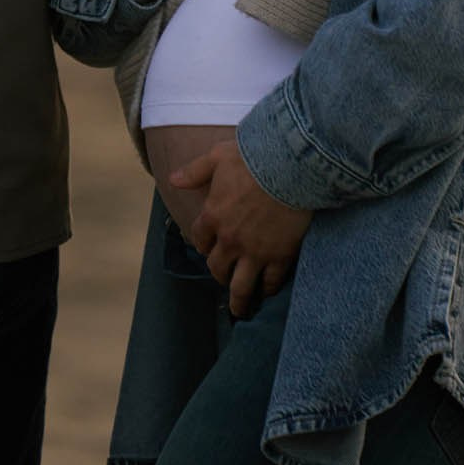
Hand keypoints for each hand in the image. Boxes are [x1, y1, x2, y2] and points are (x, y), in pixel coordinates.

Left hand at [169, 141, 311, 317]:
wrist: (290, 165)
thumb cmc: (253, 156)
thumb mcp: (218, 156)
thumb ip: (195, 171)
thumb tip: (173, 179)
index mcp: (213, 216)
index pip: (199, 239)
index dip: (203, 244)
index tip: (208, 247)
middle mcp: (230, 239)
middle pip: (218, 268)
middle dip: (219, 273)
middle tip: (224, 275)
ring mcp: (255, 251)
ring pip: (241, 286)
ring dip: (239, 299)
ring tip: (240, 308)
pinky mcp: (280, 256)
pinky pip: (271, 281)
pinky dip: (268, 289)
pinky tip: (267, 291)